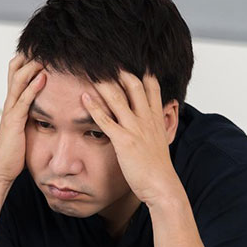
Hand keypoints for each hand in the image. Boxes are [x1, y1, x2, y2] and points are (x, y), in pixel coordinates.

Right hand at [0, 53, 45, 185]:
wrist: (0, 168)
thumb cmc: (14, 150)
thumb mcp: (24, 127)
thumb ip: (32, 114)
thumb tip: (46, 108)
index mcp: (13, 102)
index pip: (16, 72)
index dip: (27, 58)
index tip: (44, 47)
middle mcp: (10, 102)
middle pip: (15, 69)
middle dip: (29, 55)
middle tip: (45, 43)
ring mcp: (11, 110)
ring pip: (18, 80)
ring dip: (32, 66)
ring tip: (46, 54)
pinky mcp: (14, 121)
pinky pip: (24, 100)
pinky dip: (33, 87)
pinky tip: (44, 77)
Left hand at [81, 71, 186, 208]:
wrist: (162, 185)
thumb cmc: (158, 168)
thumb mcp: (160, 141)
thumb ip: (155, 127)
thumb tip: (154, 120)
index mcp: (156, 118)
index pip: (151, 86)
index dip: (141, 71)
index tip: (130, 61)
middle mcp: (147, 119)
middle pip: (134, 85)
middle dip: (120, 70)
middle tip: (105, 60)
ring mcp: (136, 129)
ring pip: (119, 99)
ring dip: (104, 83)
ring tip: (91, 71)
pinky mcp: (124, 141)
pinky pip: (106, 120)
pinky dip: (94, 108)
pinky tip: (84, 98)